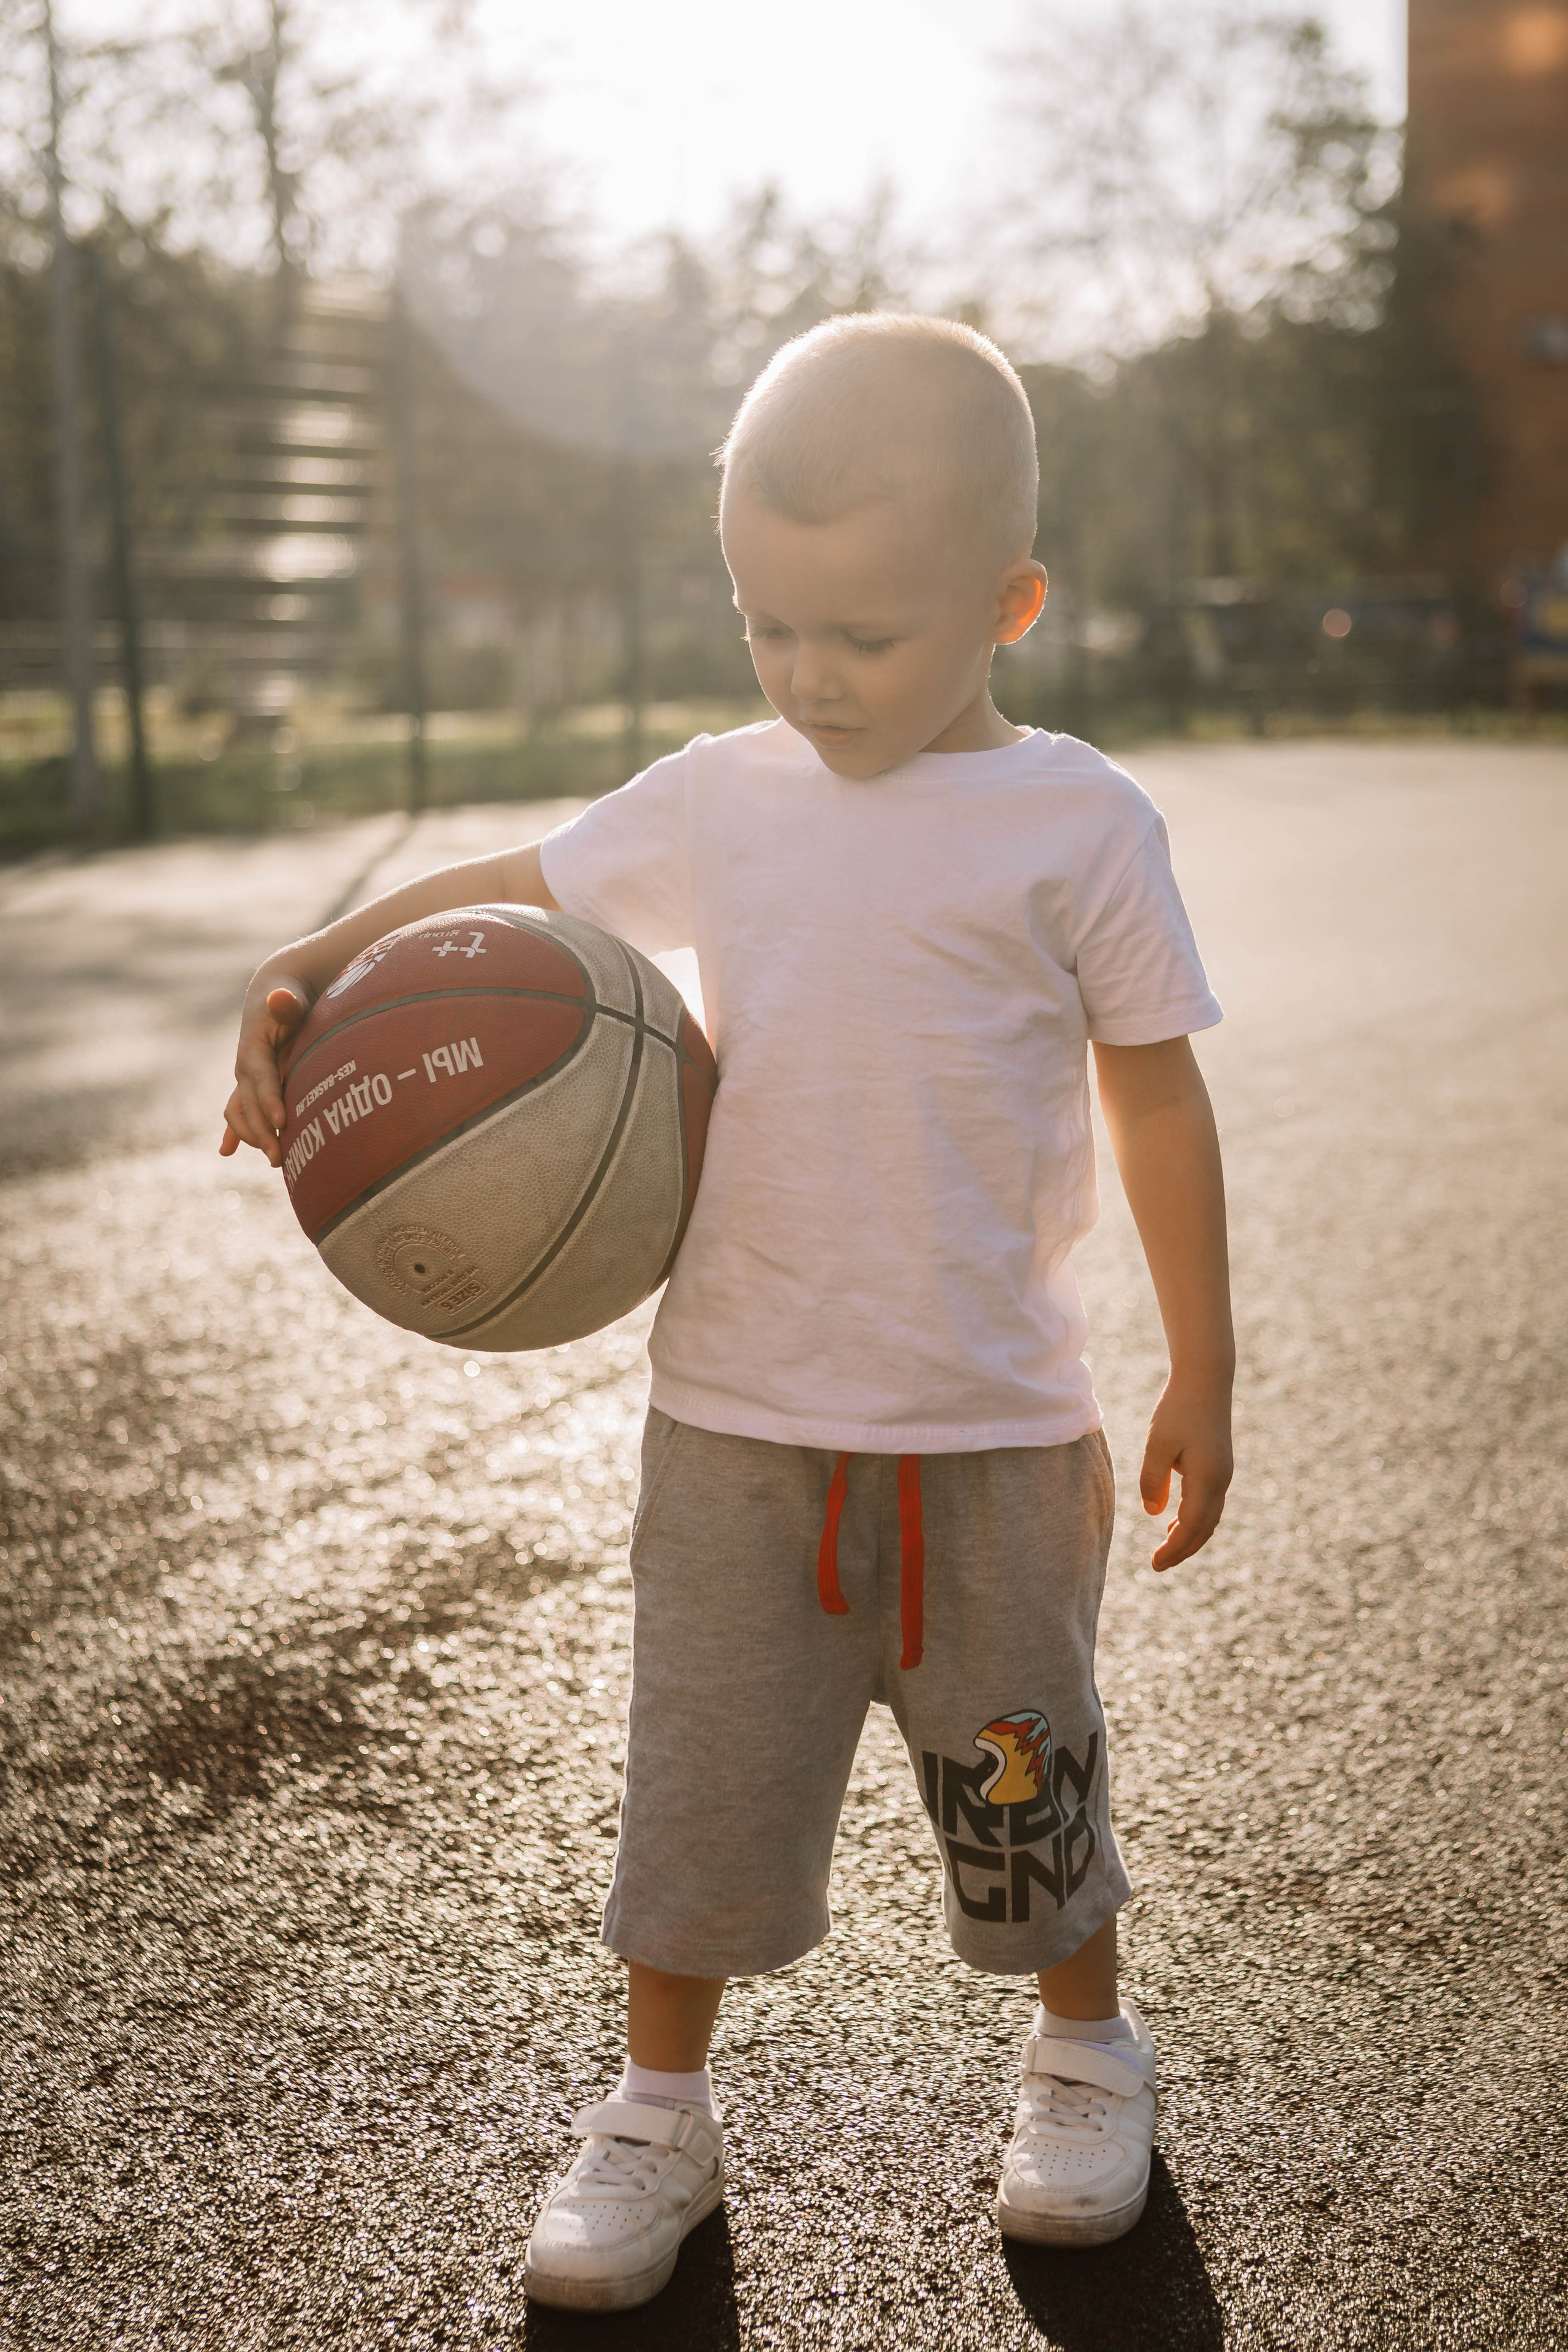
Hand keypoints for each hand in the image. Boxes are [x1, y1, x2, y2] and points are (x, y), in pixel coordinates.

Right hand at [220, 980, 309, 1165]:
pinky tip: (226, 1151)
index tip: (283, 1122)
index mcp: (253, 1049)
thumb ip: (285, 1002)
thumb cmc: (287, 997)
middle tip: (281, 1158)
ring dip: (254, 1137)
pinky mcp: (252, 1086)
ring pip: (242, 1114)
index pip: (261, 1079)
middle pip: (250, 1105)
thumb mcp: (288, 996)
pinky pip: (239, 1113)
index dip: (270, 1100)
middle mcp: (245, 1068)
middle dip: (263, 1132)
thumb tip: (280, 999)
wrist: (274, 994)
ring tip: (276, 1160)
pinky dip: (233, 1132)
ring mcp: (246, 1079)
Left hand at [1139, 1379, 1232, 1569]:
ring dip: (1190, 1536)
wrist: (1206, 1380)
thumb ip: (1153, 1480)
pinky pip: (1209, 1503)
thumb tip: (1154, 1513)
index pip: (1191, 1526)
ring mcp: (1223, 1474)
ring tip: (1166, 1549)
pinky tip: (1175, 1521)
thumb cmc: (1178, 1409)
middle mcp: (1221, 1481)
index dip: (1174, 1549)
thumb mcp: (1157, 1445)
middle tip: (1157, 1565)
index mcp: (1208, 1479)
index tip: (1155, 1564)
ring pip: (1209, 1517)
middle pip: (1204, 1528)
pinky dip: (1195, 1519)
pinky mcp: (1220, 1466)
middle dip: (1182, 1550)